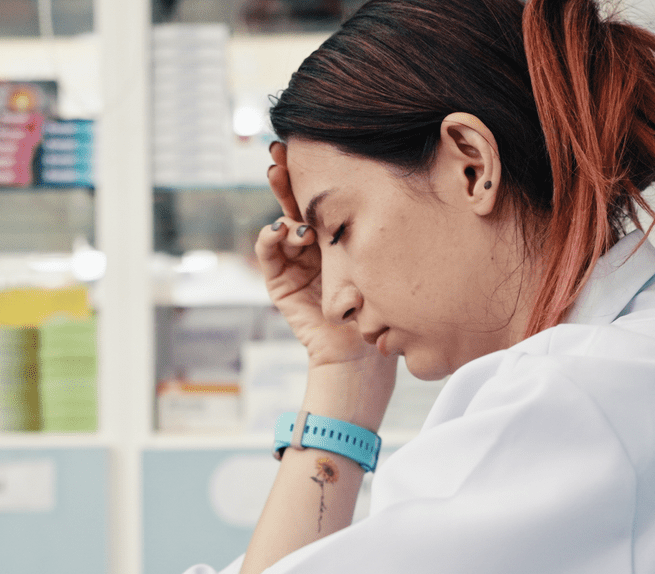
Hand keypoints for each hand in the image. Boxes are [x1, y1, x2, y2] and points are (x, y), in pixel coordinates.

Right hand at [256, 143, 380, 368]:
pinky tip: (279, 229)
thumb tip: (386, 177)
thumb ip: (370, 228)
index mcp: (337, 236)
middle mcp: (313, 246)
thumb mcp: (377, 256)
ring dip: (278, 205)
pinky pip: (268, 254)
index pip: (320, 197)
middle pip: (294, 202)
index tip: (307, 143)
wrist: (360, 351)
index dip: (310, 172)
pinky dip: (269, 238)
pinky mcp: (280, 283)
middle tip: (280, 151)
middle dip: (286, 176)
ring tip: (285, 194)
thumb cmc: (379, 305)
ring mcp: (294, 262)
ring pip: (280, 223)